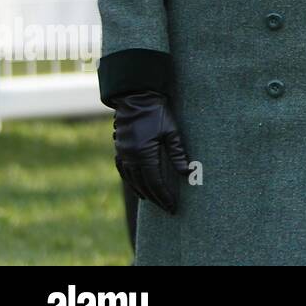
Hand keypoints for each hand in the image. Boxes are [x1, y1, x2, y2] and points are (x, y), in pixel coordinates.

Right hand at [109, 91, 190, 214]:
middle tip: (166, 208)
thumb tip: (186, 173)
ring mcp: (122, 153)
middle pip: (143, 184)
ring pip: (132, 180)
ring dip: (143, 191)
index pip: (155, 182)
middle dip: (156, 198)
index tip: (172, 206)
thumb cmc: (157, 113)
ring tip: (153, 201)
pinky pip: (123, 170)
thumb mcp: (171, 131)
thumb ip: (178, 153)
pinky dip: (130, 181)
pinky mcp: (119, 149)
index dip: (164, 196)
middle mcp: (130, 157)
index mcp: (144, 154)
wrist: (136, 98)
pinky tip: (137, 185)